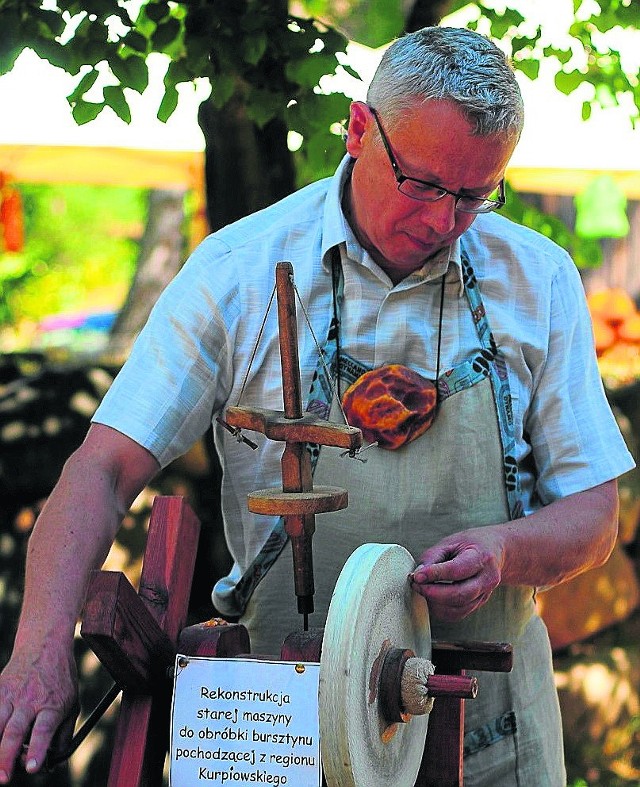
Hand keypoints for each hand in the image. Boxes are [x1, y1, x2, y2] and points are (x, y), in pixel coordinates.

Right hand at [0, 646, 78, 782]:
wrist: (44, 644)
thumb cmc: (60, 679)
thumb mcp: (72, 701)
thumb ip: (64, 733)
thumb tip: (54, 763)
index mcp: (52, 703)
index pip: (43, 730)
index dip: (37, 750)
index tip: (32, 767)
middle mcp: (30, 700)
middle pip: (15, 732)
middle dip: (7, 758)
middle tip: (4, 778)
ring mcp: (11, 694)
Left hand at [411, 528, 504, 621]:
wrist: (495, 550)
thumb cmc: (470, 544)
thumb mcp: (451, 542)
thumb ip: (432, 557)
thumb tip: (417, 575)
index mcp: (481, 557)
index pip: (457, 570)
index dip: (435, 574)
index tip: (417, 576)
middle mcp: (487, 578)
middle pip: (459, 594)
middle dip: (433, 593)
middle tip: (416, 585)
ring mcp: (485, 593)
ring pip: (458, 608)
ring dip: (435, 603)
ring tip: (422, 590)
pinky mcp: (479, 603)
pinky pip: (459, 614)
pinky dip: (441, 610)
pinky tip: (431, 599)